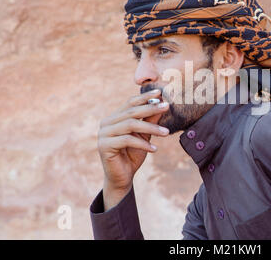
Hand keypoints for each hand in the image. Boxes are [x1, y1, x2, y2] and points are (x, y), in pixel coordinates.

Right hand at [97, 89, 168, 208]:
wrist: (123, 177)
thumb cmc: (133, 154)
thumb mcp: (145, 136)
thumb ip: (150, 120)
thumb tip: (162, 104)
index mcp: (114, 118)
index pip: (130, 103)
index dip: (145, 97)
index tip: (160, 92)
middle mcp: (106, 123)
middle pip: (131, 112)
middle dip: (151, 108)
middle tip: (166, 107)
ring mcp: (103, 134)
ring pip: (130, 125)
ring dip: (151, 128)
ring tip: (166, 133)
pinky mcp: (104, 146)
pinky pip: (127, 140)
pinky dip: (143, 144)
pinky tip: (155, 149)